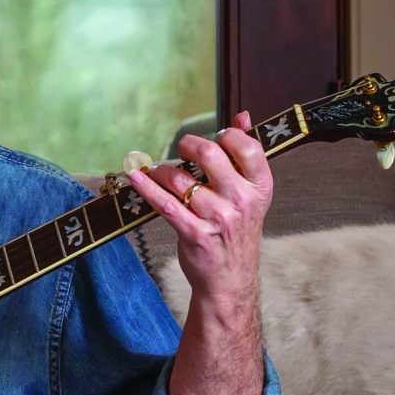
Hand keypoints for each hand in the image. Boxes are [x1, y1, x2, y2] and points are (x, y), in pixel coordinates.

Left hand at [125, 113, 274, 314]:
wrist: (230, 278)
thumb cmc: (237, 232)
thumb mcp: (251, 195)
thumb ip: (247, 155)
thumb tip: (243, 116)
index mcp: (259, 187)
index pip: (246, 146)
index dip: (226, 135)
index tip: (215, 138)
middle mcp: (241, 200)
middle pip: (209, 154)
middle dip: (188, 145)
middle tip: (181, 149)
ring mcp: (217, 218)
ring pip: (180, 178)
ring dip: (163, 171)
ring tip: (161, 174)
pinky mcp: (193, 233)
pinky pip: (164, 203)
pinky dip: (146, 187)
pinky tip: (135, 177)